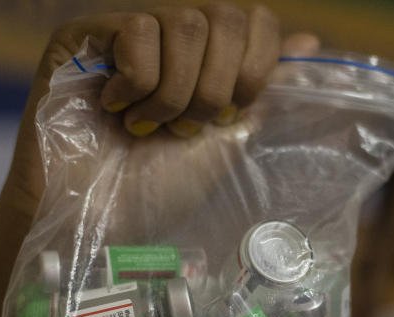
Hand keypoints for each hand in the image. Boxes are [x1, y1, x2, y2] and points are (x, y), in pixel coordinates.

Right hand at [0, 4, 287, 222]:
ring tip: (150, 127)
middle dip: (216, 87)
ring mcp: (126, 31)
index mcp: (206, 57)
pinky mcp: (84, 35)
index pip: (255, 19)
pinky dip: (138, 84)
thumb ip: (262, 92)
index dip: (256, 64)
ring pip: (185, 23)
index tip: (234, 111)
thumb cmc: (160, 189)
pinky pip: (138, 30)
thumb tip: (309, 41)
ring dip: (175, 92)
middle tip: (187, 128)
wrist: (99, 219)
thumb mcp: (226, 141)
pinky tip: (115, 110)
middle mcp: (169, 35)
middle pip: (226, 17)